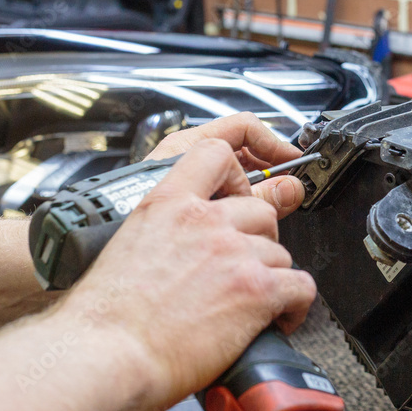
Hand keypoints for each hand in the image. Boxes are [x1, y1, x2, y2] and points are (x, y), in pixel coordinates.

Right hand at [65, 139, 317, 410]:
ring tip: (257, 302)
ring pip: (281, 253)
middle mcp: (205, 221)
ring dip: (274, 277)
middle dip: (259, 238)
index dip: (237, 174)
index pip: (215, 153)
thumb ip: (156, 239)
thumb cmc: (102, 321)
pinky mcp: (257, 290)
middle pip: (261, 211)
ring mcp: (235, 253)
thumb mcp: (122, 251)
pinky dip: (296, 306)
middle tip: (246, 266)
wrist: (104, 357)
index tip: (239, 194)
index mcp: (166, 204)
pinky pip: (300, 287)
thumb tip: (173, 256)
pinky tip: (280, 319)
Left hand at [146, 112, 305, 218]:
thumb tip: (290, 189)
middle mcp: (182, 159)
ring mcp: (180, 182)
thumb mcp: (212, 207)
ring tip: (259, 217)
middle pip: (239, 152)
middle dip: (264, 173)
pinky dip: (234, 209)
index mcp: (186, 147)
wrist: (118, 282)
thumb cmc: (142, 228)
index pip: (243, 128)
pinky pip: (219, 198)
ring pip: (230, 178)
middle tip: (281, 194)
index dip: (273, 144)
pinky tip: (240, 229)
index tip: (293, 162)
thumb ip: (258, 196)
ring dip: (250, 194)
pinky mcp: (180, 205)